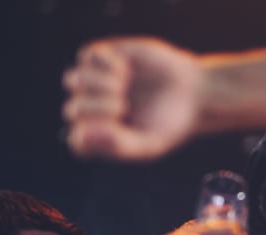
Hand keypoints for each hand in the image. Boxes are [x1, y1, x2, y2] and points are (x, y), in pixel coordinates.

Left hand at [63, 37, 201, 159]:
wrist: (192, 93)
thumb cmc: (169, 124)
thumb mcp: (149, 144)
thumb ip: (117, 146)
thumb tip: (83, 133)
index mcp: (101, 139)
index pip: (78, 141)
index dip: (92, 133)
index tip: (117, 127)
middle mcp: (93, 112)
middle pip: (73, 109)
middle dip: (97, 108)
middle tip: (123, 106)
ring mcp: (95, 83)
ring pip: (73, 80)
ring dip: (97, 84)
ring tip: (122, 86)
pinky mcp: (105, 58)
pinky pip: (88, 56)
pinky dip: (106, 64)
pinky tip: (125, 71)